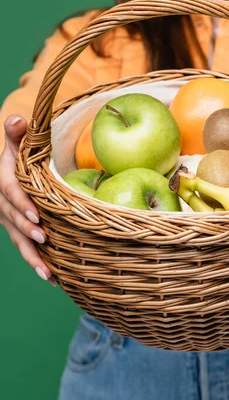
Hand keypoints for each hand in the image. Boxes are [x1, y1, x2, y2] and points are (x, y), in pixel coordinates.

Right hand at [0, 115, 55, 285]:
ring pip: (18, 240)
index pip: (10, 193)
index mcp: (4, 182)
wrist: (9, 173)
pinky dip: (37, 262)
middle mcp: (4, 204)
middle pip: (14, 220)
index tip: (36, 215)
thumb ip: (17, 133)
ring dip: (32, 257)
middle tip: (45, 240)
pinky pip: (26, 247)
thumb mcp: (17, 143)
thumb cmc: (19, 156)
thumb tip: (17, 119)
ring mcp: (10, 221)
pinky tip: (53, 280)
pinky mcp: (19, 231)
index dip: (21, 204)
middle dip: (28, 231)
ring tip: (47, 273)